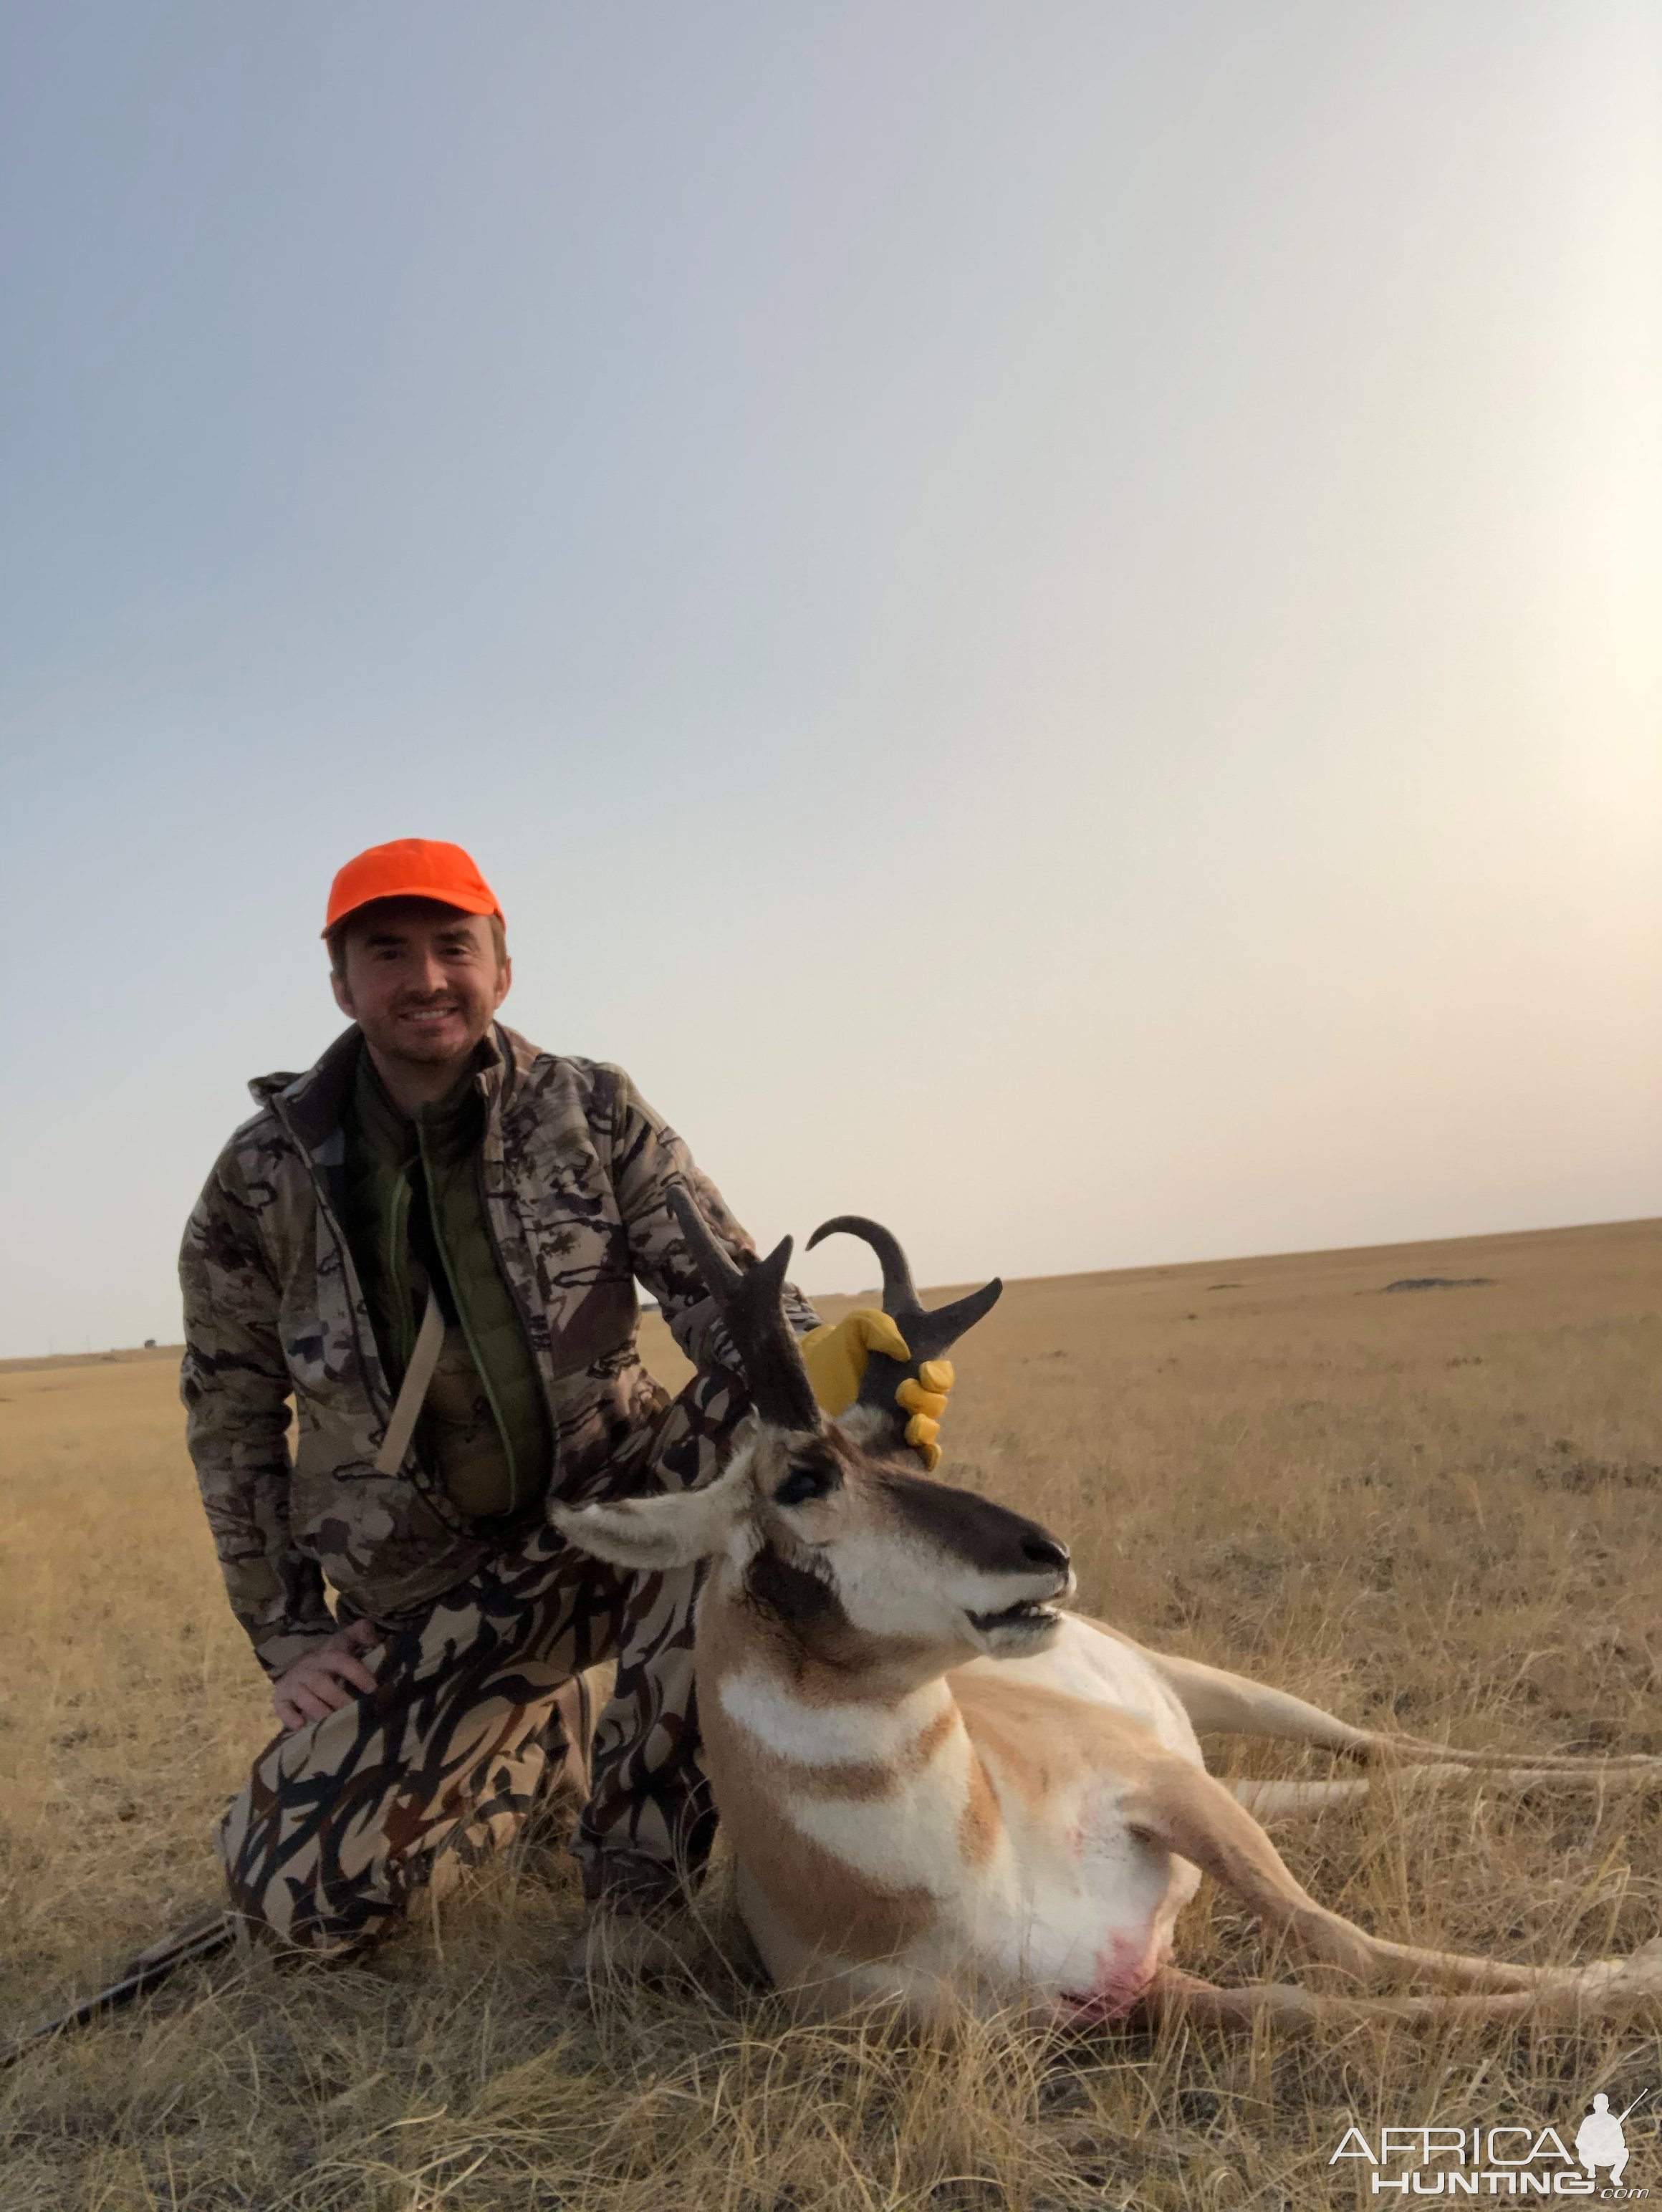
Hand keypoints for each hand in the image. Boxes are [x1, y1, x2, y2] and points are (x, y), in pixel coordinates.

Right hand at [272, 1618, 379, 1731]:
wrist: (299, 1666)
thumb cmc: (330, 1658)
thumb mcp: (345, 1641)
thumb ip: (362, 1633)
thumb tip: (373, 1638)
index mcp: (327, 1655)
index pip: (341, 1661)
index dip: (357, 1673)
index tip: (373, 1688)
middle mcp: (308, 1668)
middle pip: (322, 1683)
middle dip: (338, 1698)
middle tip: (355, 1711)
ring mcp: (293, 1683)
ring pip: (303, 1697)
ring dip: (318, 1709)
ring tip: (331, 1721)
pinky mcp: (280, 1698)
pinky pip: (282, 1708)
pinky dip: (290, 1717)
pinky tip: (301, 1726)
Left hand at [798, 1310, 954, 1471]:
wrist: (805, 1385)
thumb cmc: (834, 1353)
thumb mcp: (855, 1329)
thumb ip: (879, 1327)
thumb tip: (904, 1352)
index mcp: (909, 1366)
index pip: (940, 1372)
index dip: (941, 1373)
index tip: (925, 1371)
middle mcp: (909, 1395)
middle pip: (938, 1399)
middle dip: (929, 1394)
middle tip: (904, 1390)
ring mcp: (899, 1423)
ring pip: (931, 1427)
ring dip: (925, 1425)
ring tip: (907, 1420)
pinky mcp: (888, 1448)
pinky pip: (921, 1456)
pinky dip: (927, 1454)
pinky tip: (915, 1446)